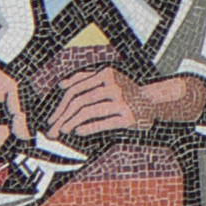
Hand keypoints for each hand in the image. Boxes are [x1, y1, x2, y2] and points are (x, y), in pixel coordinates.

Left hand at [45, 65, 205, 140]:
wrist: (154, 102)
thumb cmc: (126, 91)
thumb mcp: (108, 78)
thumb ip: (85, 78)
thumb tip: (62, 85)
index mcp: (107, 73)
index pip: (76, 89)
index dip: (60, 105)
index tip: (52, 118)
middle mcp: (115, 85)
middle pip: (79, 101)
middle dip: (62, 117)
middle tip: (52, 130)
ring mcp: (123, 101)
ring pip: (88, 112)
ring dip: (71, 123)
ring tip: (62, 131)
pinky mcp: (129, 117)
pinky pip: (103, 123)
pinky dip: (88, 128)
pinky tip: (78, 132)